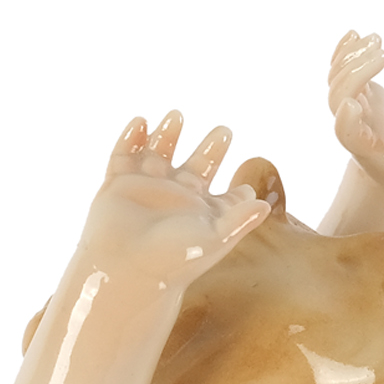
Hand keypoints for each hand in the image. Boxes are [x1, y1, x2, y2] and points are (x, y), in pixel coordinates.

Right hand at [81, 111, 271, 287]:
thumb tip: (264, 205)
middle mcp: (176, 198)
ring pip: (159, 154)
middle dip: (210, 149)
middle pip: (196, 168)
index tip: (247, 187)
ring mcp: (146, 189)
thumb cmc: (173, 260)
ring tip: (177, 114)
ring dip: (167, 134)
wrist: (126, 269)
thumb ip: (240, 219)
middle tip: (224, 131)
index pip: (224, 197)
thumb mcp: (214, 237)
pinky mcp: (118, 184)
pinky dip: (130, 137)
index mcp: (201, 212)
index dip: (237, 191)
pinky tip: (140, 121)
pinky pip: (124, 155)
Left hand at [328, 31, 383, 198]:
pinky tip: (354, 34)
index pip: (345, 134)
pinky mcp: (365, 94)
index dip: (345, 120)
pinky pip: (344, 71)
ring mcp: (358, 107)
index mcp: (366, 149)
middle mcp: (356, 126)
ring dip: (351, 56)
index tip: (353, 104)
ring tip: (377, 39)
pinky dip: (345, 52)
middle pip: (339, 98)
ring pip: (338, 80)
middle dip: (356, 74)